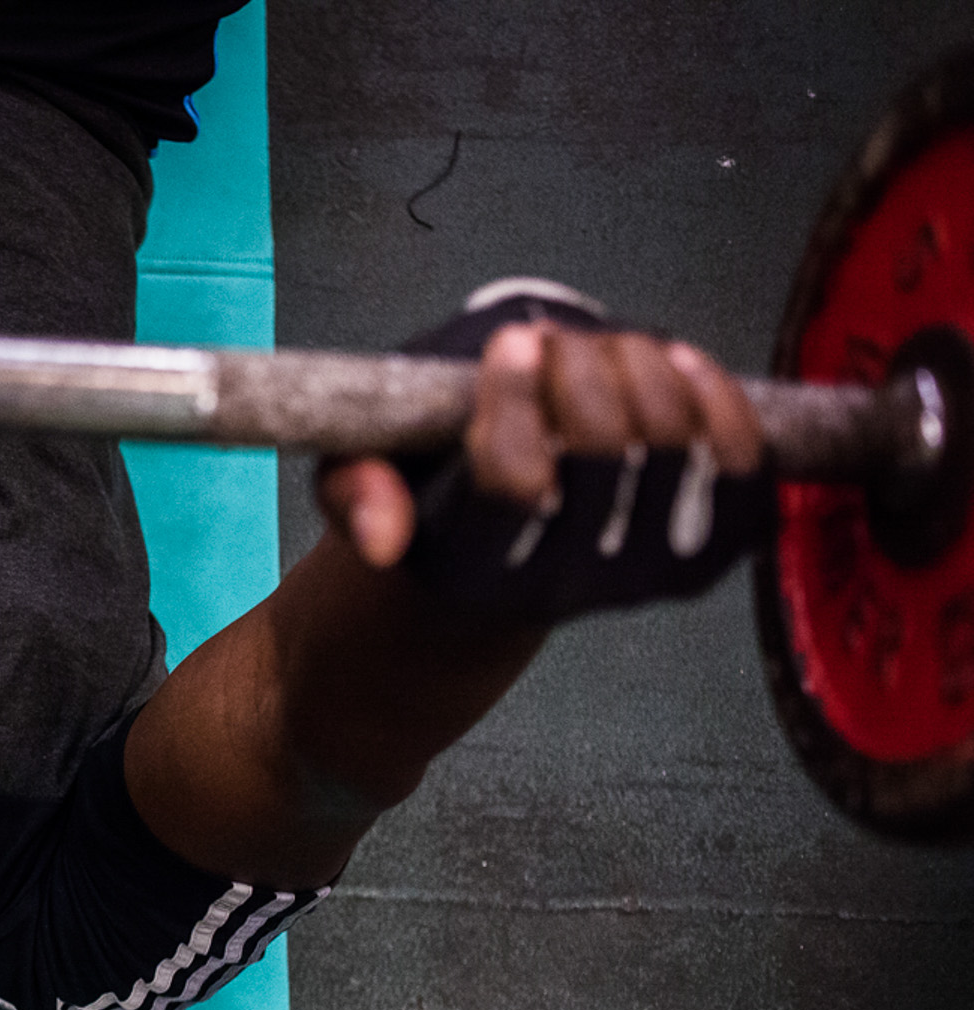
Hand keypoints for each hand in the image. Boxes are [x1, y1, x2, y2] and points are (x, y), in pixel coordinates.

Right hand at [319, 323, 763, 570]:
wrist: (499, 571)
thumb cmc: (432, 500)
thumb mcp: (359, 486)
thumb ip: (354, 490)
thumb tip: (380, 536)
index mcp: (474, 565)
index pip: (514, 481)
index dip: (518, 398)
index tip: (511, 343)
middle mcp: (562, 584)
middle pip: (606, 454)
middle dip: (586, 364)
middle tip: (560, 336)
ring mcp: (642, 576)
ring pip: (677, 449)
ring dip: (650, 368)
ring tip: (611, 346)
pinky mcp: (705, 558)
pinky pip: (745, 469)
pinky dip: (721, 401)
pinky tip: (679, 369)